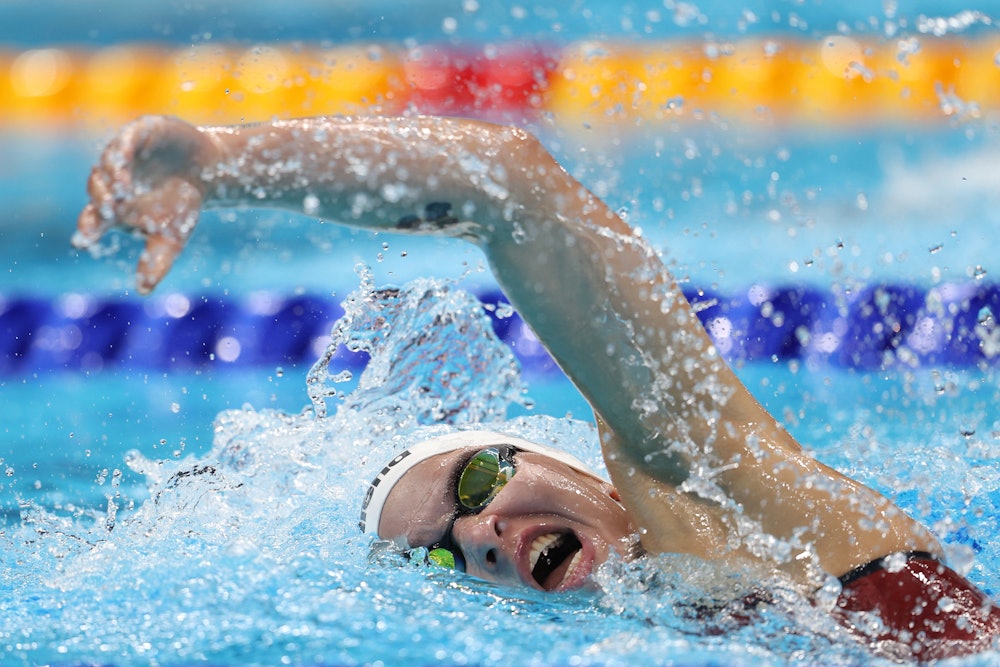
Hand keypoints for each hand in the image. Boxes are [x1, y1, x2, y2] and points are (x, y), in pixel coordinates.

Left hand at [73, 115, 220, 293]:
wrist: (207, 170)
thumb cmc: (183, 205)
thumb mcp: (172, 238)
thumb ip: (157, 262)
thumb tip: (143, 291)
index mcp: (115, 209)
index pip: (93, 220)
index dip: (87, 229)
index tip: (82, 241)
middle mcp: (112, 182)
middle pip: (97, 191)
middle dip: (101, 199)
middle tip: (108, 210)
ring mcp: (123, 157)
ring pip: (106, 166)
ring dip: (111, 177)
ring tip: (121, 188)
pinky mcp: (137, 135)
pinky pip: (124, 142)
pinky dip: (122, 152)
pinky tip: (125, 163)